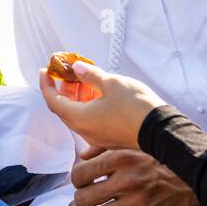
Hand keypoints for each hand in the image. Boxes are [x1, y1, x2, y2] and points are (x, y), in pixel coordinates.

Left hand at [38, 60, 163, 150]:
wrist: (161, 130)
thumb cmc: (137, 107)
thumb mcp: (112, 83)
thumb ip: (91, 75)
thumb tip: (77, 68)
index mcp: (80, 118)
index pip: (53, 101)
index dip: (46, 84)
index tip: (45, 70)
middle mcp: (84, 130)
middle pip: (64, 108)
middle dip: (63, 88)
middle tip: (66, 70)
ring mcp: (96, 135)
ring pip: (78, 114)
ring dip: (77, 95)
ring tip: (84, 77)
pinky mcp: (108, 136)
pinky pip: (90, 119)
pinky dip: (88, 104)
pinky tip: (98, 91)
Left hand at [71, 145, 198, 205]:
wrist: (200, 174)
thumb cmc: (162, 158)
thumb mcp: (134, 144)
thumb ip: (104, 148)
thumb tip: (82, 157)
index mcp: (121, 157)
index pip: (78, 174)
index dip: (78, 181)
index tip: (86, 183)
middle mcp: (128, 179)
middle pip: (83, 199)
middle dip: (85, 201)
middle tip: (94, 200)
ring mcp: (139, 202)